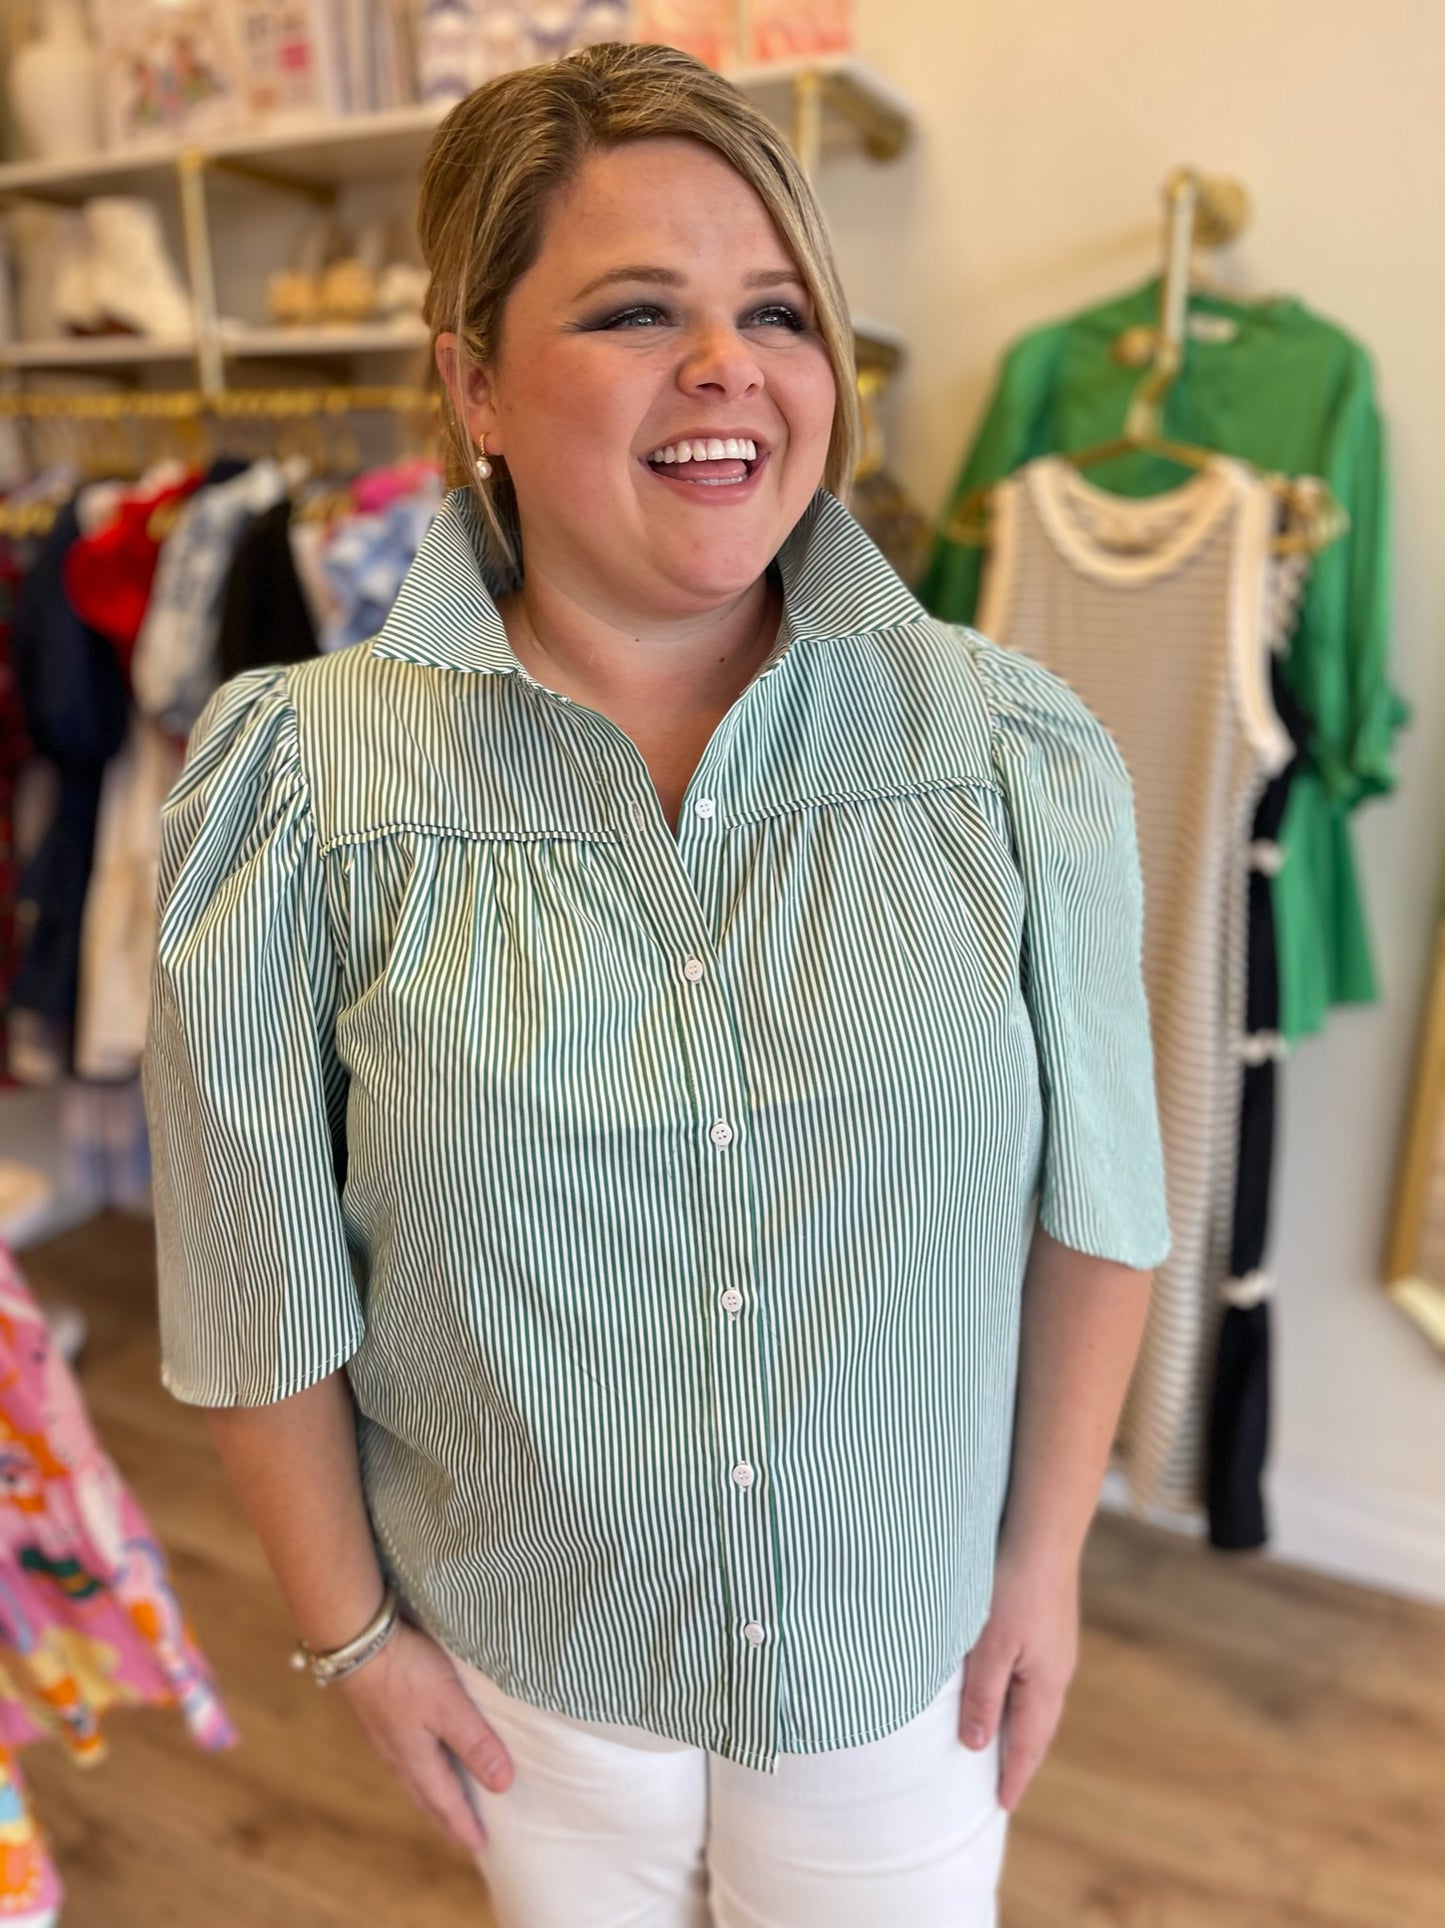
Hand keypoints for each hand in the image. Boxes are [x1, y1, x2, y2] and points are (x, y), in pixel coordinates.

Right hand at [337, 1619, 513, 1850]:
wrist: (355, 1640)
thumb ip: (475, 1742)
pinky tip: (421, 1754)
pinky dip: (419, 1767)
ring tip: (445, 1801)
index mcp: (415, 1760)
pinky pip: (404, 1755)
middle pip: (426, 1796)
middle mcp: (397, 1754)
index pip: (445, 1802)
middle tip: (463, 1834)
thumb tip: (503, 1784)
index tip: (480, 1846)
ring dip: (431, 1793)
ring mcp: (385, 1735)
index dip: (463, 1824)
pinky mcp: (379, 1714)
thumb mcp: (448, 1706)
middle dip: (446, 1816)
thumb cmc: (405, 1671)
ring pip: (413, 1776)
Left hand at [958, 1541, 1079, 1812]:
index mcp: (1045, 1684)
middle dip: (1019, 1757)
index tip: (1001, 1805)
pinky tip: (1004, 1687)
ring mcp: (1055, 1647)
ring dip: (1018, 1725)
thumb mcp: (990, 1645)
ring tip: (998, 1743)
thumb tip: (977, 1745)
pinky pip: (1032, 1676)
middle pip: (1037, 1727)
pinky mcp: (1047, 1625)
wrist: (1042, 1531)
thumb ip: (982, 1695)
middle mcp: (1057, 1671)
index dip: (1013, 1775)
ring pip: (1035, 1700)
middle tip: (1000, 1785)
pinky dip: (1017, 1695)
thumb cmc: (1013, 1586)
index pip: (1028, 1745)